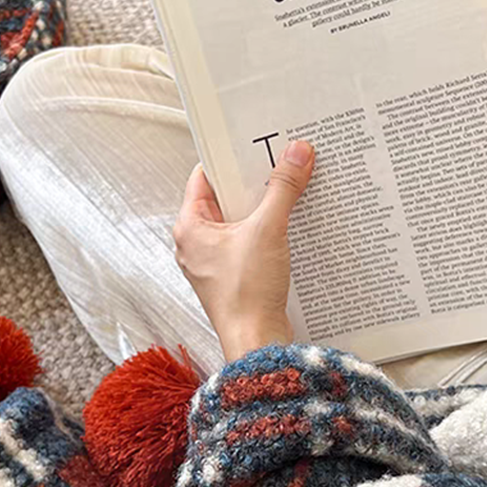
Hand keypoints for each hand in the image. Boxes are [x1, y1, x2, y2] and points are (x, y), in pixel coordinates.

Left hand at [173, 139, 314, 361]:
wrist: (256, 343)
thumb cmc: (246, 294)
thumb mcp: (267, 229)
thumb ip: (282, 188)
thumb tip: (296, 153)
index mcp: (190, 227)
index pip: (205, 176)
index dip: (230, 158)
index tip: (255, 143)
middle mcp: (196, 244)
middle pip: (225, 198)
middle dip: (254, 182)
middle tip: (281, 161)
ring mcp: (214, 263)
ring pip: (240, 222)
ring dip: (265, 208)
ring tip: (291, 189)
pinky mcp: (234, 279)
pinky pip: (250, 244)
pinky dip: (269, 233)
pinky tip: (292, 226)